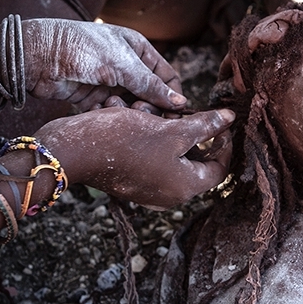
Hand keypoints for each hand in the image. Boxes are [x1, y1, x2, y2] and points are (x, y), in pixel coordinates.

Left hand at [21, 19, 187, 111]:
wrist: (37, 56)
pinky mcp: (93, 98)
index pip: (166, 77)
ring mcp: (109, 83)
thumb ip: (151, 85)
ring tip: (117, 109)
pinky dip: (110, 116)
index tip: (174, 116)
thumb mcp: (122, 64)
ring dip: (128, 113)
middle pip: (150, 95)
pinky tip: (102, 112)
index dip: (172, 97)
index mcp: (137, 49)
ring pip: (131, 107)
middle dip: (149, 108)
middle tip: (142, 115)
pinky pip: (112, 113)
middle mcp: (126, 66)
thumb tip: (181, 103)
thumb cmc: (80, 47)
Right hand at [34, 107, 233, 209]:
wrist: (72, 150)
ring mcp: (148, 188)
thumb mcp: (171, 129)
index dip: (224, 142)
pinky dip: (144, 133)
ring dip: (161, 127)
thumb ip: (204, 126)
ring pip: (168, 152)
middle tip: (177, 109)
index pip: (219, 169)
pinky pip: (147, 154)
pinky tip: (129, 115)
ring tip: (145, 109)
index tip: (220, 119)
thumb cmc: (124, 141)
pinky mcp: (130, 178)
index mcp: (185, 187)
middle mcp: (169, 194)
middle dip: (186, 129)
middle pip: (193, 159)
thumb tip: (230, 119)